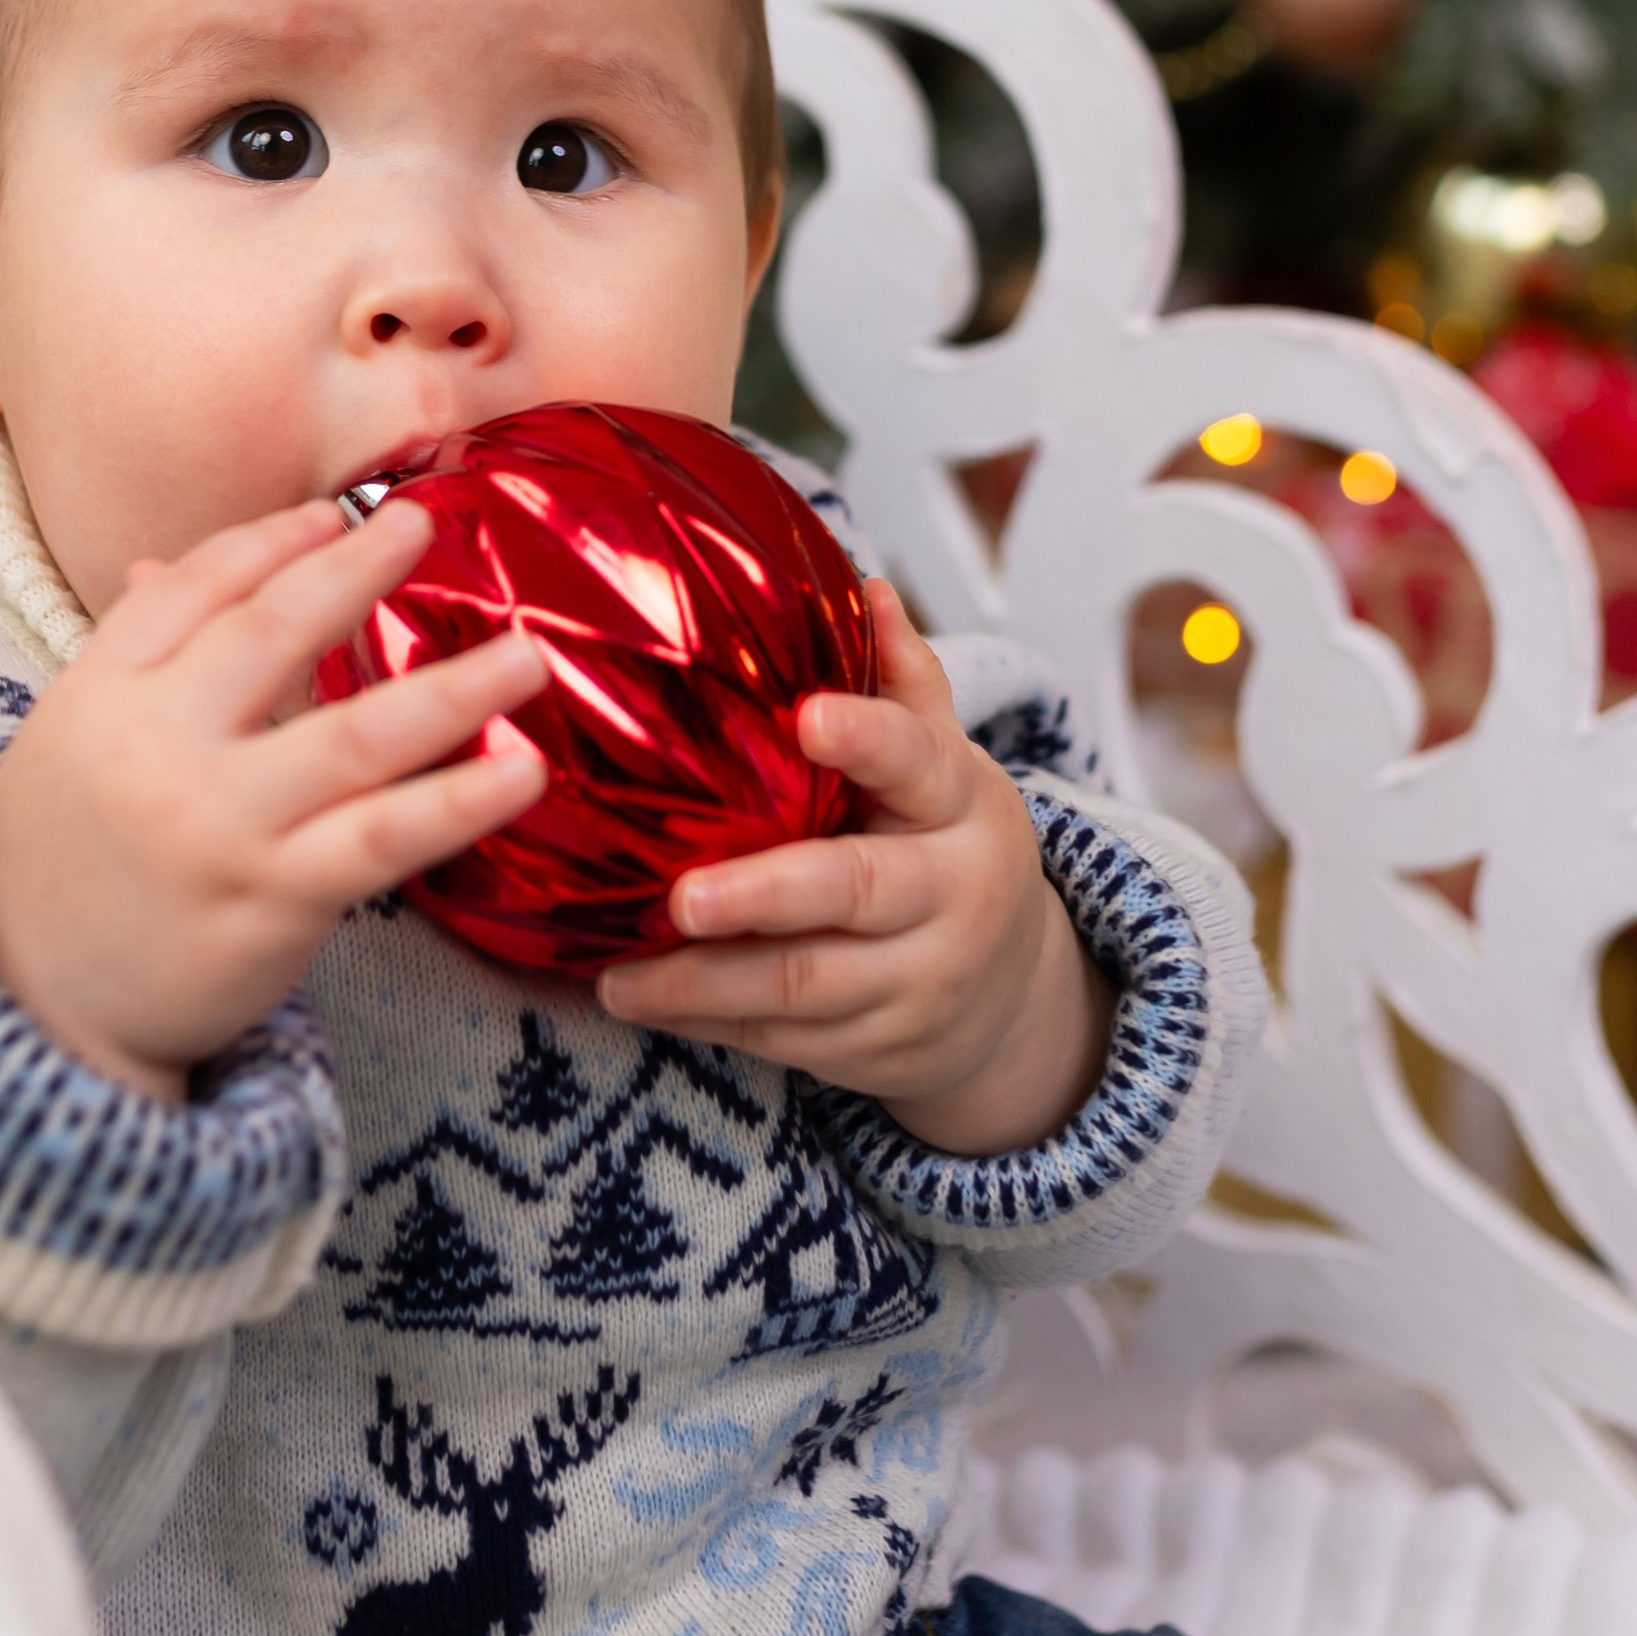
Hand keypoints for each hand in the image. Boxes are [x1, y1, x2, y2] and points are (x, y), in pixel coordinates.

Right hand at [0, 496, 545, 1101]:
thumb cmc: (65, 862)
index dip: (269, 543)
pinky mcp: (274, 899)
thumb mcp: (70, 741)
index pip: (194, 590)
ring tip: (527, 654)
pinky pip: (383, 837)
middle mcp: (157, 748)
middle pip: (271, 636)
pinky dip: (460, 800)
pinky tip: (521, 771)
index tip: (332, 513)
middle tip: (423, 524)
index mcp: (98, 694)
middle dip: (354, 570)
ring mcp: (220, 825)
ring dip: (452, 691)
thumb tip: (165, 564)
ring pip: (353, 737)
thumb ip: (130, 657)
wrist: (36, 1007)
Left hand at [597, 580, 1107, 1154]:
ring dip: (705, 984)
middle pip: (854, 889)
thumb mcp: (943, 767)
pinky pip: (785, 1040)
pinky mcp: (879, 1049)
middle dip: (765, 896)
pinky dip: (709, 1024)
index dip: (867, 739)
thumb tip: (863, 586)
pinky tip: (643, 1000)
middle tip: (683, 898)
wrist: (1013, 998)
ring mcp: (918, 980)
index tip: (807, 717)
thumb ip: (902, 684)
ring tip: (622, 976)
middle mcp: (950, 893)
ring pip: (807, 986)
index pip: (918, 760)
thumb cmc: (944, 847)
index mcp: (960, 802)